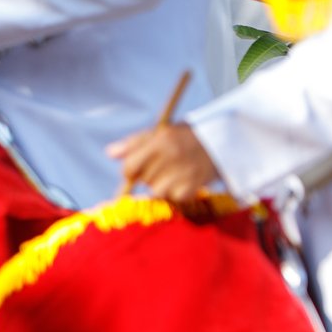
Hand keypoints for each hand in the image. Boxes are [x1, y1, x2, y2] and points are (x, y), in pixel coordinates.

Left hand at [106, 122, 224, 207]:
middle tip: (165, 166)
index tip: (136, 169)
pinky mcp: (193, 188)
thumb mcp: (161, 132)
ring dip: (162, 186)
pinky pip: (173, 198)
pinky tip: (184, 181)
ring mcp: (184, 173)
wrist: (222, 143)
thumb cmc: (185, 137)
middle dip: (149, 176)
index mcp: (162, 140)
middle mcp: (173, 156)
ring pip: (156, 192)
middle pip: (144, 180)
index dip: (130, 170)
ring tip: (174, 174)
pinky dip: (176, 193)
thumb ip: (134, 143)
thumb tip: (110, 153)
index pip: (130, 166)